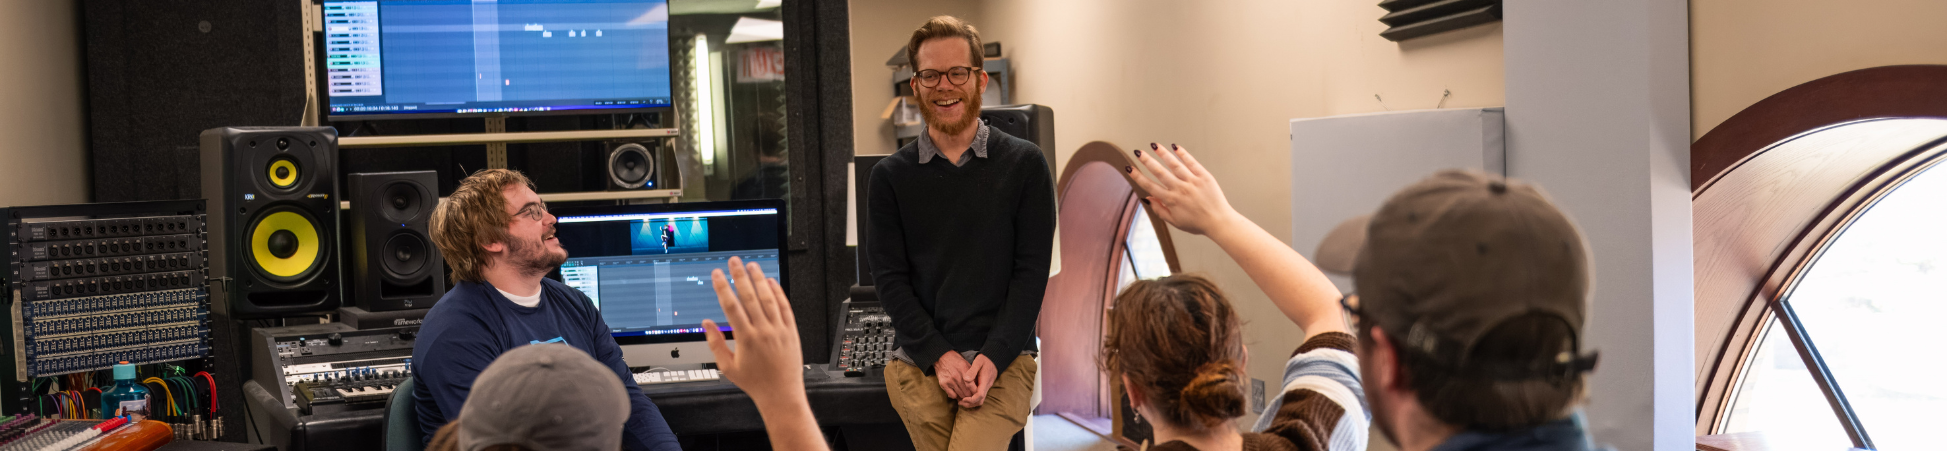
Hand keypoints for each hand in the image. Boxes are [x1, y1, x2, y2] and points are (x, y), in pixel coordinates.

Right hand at [703, 257, 804, 408]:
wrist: (781, 393)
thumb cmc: (755, 382)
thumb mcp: (728, 367)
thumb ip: (715, 343)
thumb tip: (706, 324)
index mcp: (745, 339)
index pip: (731, 307)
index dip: (723, 288)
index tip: (717, 275)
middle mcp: (763, 331)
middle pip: (750, 297)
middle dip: (739, 276)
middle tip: (734, 262)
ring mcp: (779, 330)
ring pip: (768, 298)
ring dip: (759, 280)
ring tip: (752, 266)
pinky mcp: (791, 331)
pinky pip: (784, 307)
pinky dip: (778, 293)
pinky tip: (771, 282)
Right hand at [933, 351, 973, 399]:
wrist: (941, 357)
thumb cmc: (956, 361)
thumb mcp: (966, 364)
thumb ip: (972, 374)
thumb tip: (978, 385)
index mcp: (964, 370)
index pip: (973, 386)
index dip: (976, 392)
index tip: (977, 393)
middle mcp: (957, 376)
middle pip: (967, 392)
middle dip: (970, 396)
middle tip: (971, 396)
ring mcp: (950, 380)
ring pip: (960, 395)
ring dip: (963, 397)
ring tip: (965, 396)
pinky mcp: (943, 384)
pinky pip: (952, 395)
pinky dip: (955, 396)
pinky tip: (956, 393)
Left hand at [957, 354, 999, 408]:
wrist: (994, 359)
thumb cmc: (985, 359)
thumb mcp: (978, 361)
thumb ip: (972, 370)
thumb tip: (966, 379)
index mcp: (985, 381)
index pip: (979, 395)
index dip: (971, 399)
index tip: (963, 399)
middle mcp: (986, 386)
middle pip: (980, 401)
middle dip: (970, 403)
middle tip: (960, 402)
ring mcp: (986, 387)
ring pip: (980, 400)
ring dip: (971, 402)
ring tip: (961, 400)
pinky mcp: (984, 387)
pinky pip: (979, 396)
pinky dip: (972, 398)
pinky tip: (965, 395)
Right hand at [1126, 143, 1241, 235]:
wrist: (1219, 221)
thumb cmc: (1197, 223)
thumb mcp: (1175, 222)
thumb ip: (1160, 210)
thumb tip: (1147, 198)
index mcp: (1171, 201)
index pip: (1150, 186)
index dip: (1138, 177)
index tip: (1130, 168)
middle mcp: (1180, 189)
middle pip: (1159, 172)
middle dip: (1147, 161)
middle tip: (1138, 152)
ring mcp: (1192, 181)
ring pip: (1174, 164)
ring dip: (1163, 154)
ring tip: (1154, 146)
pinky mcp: (1203, 176)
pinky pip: (1191, 162)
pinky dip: (1183, 154)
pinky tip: (1175, 147)